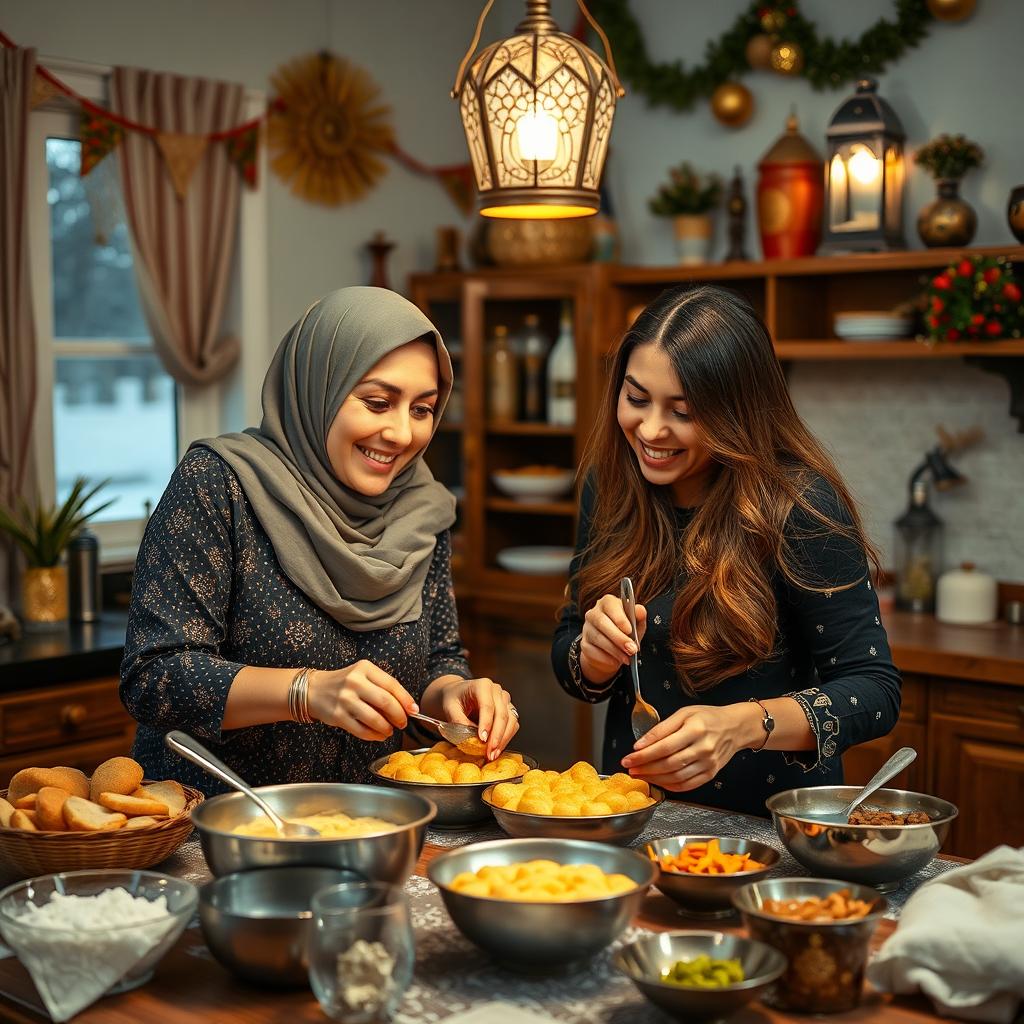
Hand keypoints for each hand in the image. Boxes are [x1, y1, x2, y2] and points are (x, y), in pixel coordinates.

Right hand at [308, 661, 416, 741]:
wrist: (314, 689)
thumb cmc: (345, 683)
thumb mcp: (363, 675)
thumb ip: (383, 687)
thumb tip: (407, 706)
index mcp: (365, 668)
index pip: (392, 685)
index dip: (406, 699)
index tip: (414, 710)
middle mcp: (354, 682)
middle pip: (385, 702)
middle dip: (399, 715)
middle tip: (403, 722)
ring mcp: (345, 699)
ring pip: (374, 718)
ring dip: (387, 728)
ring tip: (390, 730)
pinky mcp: (337, 716)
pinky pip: (361, 730)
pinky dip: (374, 735)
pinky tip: (379, 735)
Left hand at [437, 677, 518, 759]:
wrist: (458, 694)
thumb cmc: (454, 699)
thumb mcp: (449, 708)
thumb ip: (458, 721)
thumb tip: (471, 738)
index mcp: (482, 685)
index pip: (487, 705)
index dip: (486, 723)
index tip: (482, 739)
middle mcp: (497, 690)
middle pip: (502, 714)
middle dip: (496, 736)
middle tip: (489, 752)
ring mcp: (505, 700)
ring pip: (511, 721)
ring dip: (503, 739)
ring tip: (492, 754)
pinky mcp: (508, 710)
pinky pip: (513, 725)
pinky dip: (506, 738)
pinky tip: (497, 749)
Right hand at [580, 594, 646, 683]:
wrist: (613, 650)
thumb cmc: (626, 632)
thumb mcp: (637, 623)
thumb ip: (639, 615)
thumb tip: (640, 611)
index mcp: (607, 603)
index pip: (610, 605)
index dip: (619, 618)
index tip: (630, 630)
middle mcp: (594, 613)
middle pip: (602, 622)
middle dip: (619, 637)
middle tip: (632, 649)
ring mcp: (586, 628)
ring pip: (598, 638)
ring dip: (614, 650)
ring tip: (627, 658)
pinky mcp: (584, 644)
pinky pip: (592, 650)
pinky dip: (606, 658)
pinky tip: (615, 661)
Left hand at [619, 704, 748, 791]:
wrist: (736, 727)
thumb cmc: (708, 717)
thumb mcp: (684, 713)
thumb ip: (662, 728)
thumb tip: (642, 743)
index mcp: (695, 729)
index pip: (664, 746)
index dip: (644, 754)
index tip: (629, 757)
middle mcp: (703, 748)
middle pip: (668, 764)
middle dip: (645, 768)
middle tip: (630, 768)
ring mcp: (708, 763)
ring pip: (676, 777)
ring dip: (654, 778)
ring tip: (640, 775)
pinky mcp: (711, 774)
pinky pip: (688, 785)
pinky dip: (670, 786)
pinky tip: (658, 781)